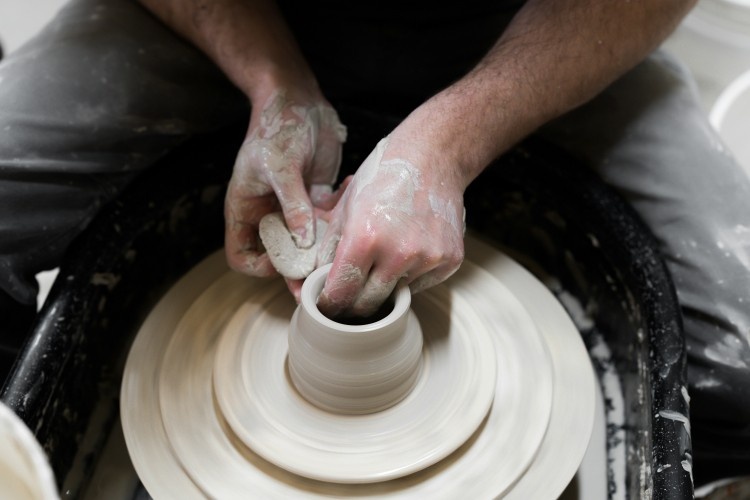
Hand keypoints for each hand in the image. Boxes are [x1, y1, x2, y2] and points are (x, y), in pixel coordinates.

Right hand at [224, 89, 346, 278]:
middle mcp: (269, 214)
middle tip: (326, 278)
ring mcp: (294, 209)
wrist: (297, 99)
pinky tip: (352, 198)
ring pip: (309, 244)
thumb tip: (303, 241)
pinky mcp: (317, 198)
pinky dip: (341, 217)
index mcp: (247, 210)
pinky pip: (328, 220)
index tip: (286, 262)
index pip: (243, 256)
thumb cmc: (277, 127)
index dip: (261, 267)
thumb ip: (292, 204)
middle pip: (280, 257)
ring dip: (326, 249)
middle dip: (302, 269)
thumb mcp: (280, 165)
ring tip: (345, 249)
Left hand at [316, 135, 465, 317]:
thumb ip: (328, 249)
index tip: (327, 307)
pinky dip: (409, 276)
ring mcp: (428, 258)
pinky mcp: (449, 260)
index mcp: (365, 238)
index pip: (341, 293)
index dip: (329, 304)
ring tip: (384, 257)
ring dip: (384, 286)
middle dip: (353, 305)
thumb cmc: (383, 177)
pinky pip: (420, 285)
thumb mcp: (345, 208)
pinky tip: (408, 249)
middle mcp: (398, 252)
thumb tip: (312, 283)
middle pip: (367, 305)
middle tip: (349, 295)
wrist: (432, 157)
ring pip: (396, 295)